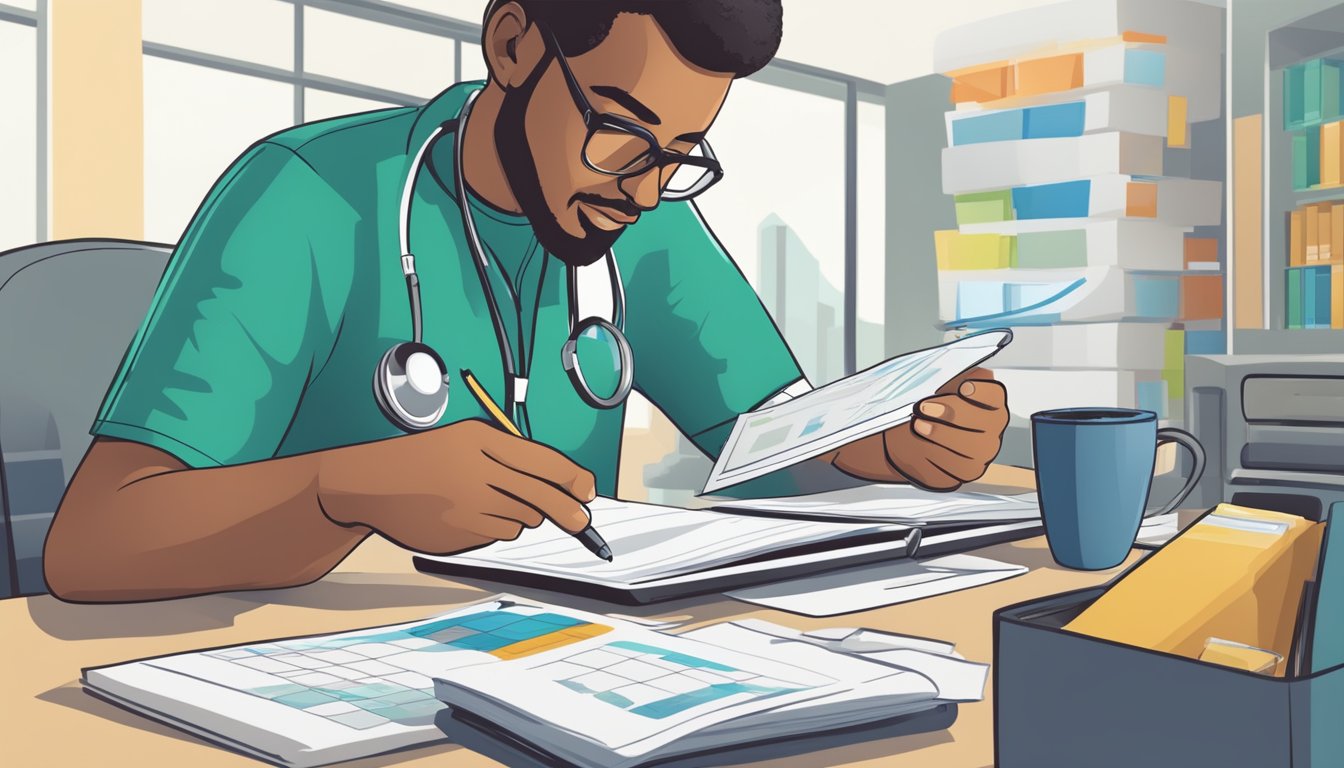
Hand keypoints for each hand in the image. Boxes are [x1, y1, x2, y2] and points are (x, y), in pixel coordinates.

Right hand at [316, 420, 596, 554]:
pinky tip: (472, 514)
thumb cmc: (427, 456)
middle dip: (568, 511)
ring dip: (521, 514)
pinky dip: (496, 527)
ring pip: (521, 521)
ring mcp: (466, 509)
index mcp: (480, 441)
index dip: (573, 478)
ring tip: (492, 500)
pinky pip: (497, 535)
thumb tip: (565, 482)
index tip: (588, 489)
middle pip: (541, 498)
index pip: (543, 462)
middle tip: (581, 520)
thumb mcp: (467, 438)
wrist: (369, 484)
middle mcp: (476, 475)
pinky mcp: (458, 536)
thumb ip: (512, 454)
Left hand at [826, 367, 1008, 490]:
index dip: (982, 391)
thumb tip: (960, 370)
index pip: (995, 396)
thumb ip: (949, 374)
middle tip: (925, 407)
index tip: (963, 387)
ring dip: (940, 435)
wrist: (907, 434)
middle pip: (984, 424)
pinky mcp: (961, 474)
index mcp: (989, 403)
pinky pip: (953, 468)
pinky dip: (933, 455)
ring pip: (969, 450)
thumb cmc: (926, 407)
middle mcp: (991, 431)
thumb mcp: (937, 383)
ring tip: (918, 425)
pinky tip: (920, 445)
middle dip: (953, 414)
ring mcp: (979, 456)